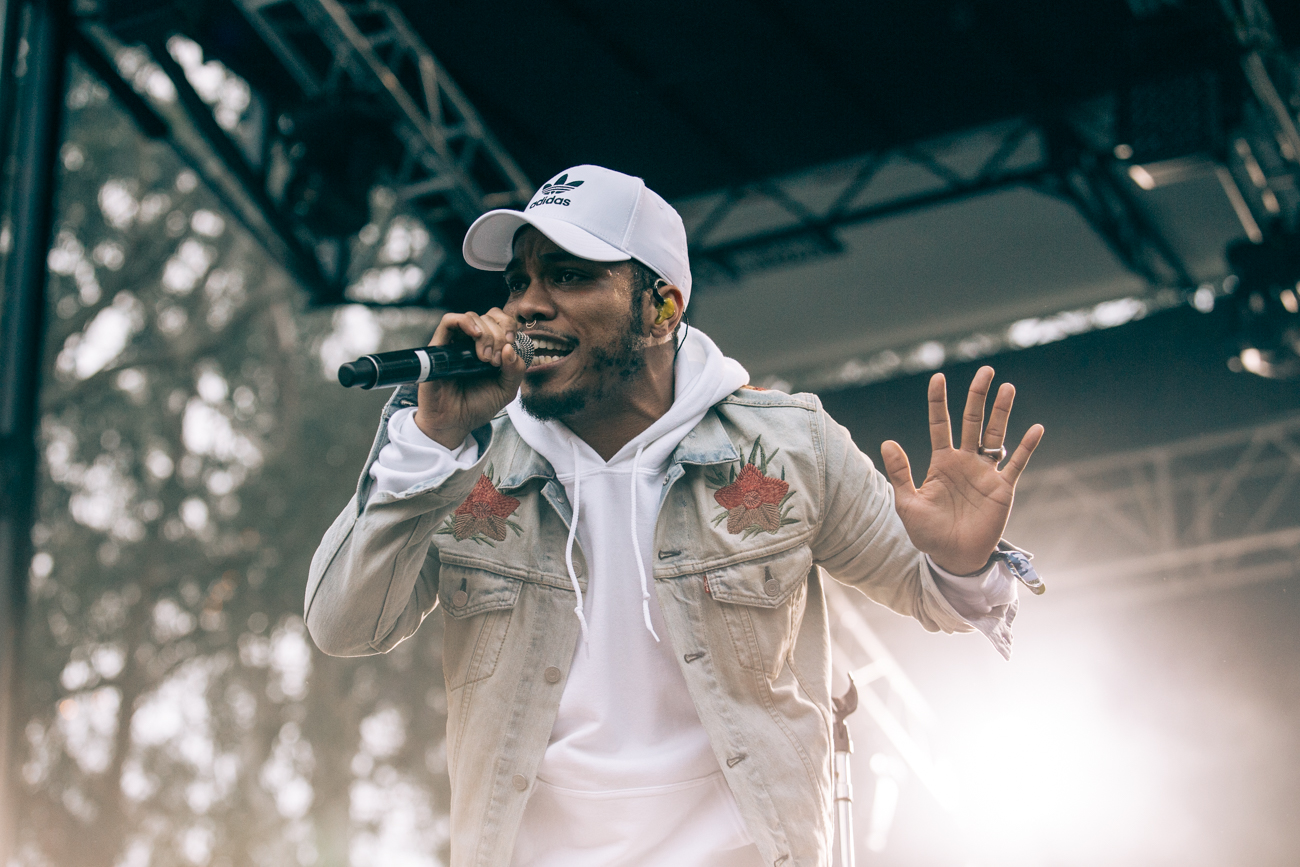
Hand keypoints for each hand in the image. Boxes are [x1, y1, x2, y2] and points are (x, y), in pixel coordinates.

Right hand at [413, 308, 527, 448]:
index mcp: (489, 347)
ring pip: (472, 317)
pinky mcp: (439, 348)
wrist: (454, 423)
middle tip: (496, 360)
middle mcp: (472, 342)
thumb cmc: (477, 406)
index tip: (511, 344)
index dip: (509, 326)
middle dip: (498, 335)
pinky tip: (475, 335)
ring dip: (486, 333)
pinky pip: (448, 321)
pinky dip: (465, 321)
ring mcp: (455, 343)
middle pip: (488, 317)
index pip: (500, 320)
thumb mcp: (506, 390)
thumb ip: (516, 370)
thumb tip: (511, 348)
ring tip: (485, 358)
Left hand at [880, 366, 1043, 575]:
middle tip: (985, 370)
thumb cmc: (927, 533)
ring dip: (1001, 413)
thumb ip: (900, 473)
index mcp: (941, 462)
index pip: (940, 424)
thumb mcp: (908, 503)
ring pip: (995, 436)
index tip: (938, 377)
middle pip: (972, 421)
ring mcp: (986, 473)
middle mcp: (965, 462)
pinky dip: (1026, 447)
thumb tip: (887, 442)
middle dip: (977, 396)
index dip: (939, 401)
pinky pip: (1017, 464)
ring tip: (1007, 388)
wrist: (952, 559)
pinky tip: (1035, 428)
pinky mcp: (1003, 489)